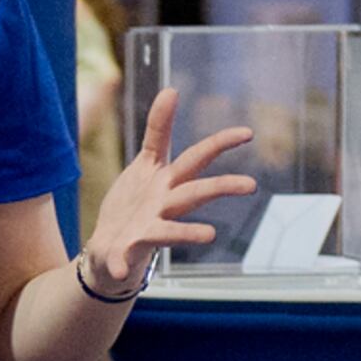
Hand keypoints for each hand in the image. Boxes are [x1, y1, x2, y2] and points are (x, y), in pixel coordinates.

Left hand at [80, 95, 255, 292]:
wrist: (109, 248)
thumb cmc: (135, 204)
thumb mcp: (145, 163)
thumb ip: (158, 129)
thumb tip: (173, 89)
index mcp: (169, 182)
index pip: (197, 158)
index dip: (220, 143)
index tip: (247, 133)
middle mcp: (164, 206)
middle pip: (194, 193)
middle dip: (221, 187)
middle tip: (251, 185)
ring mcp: (147, 229)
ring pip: (168, 231)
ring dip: (187, 233)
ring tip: (210, 236)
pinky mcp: (125, 250)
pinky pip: (120, 258)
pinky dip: (118, 264)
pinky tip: (117, 271)